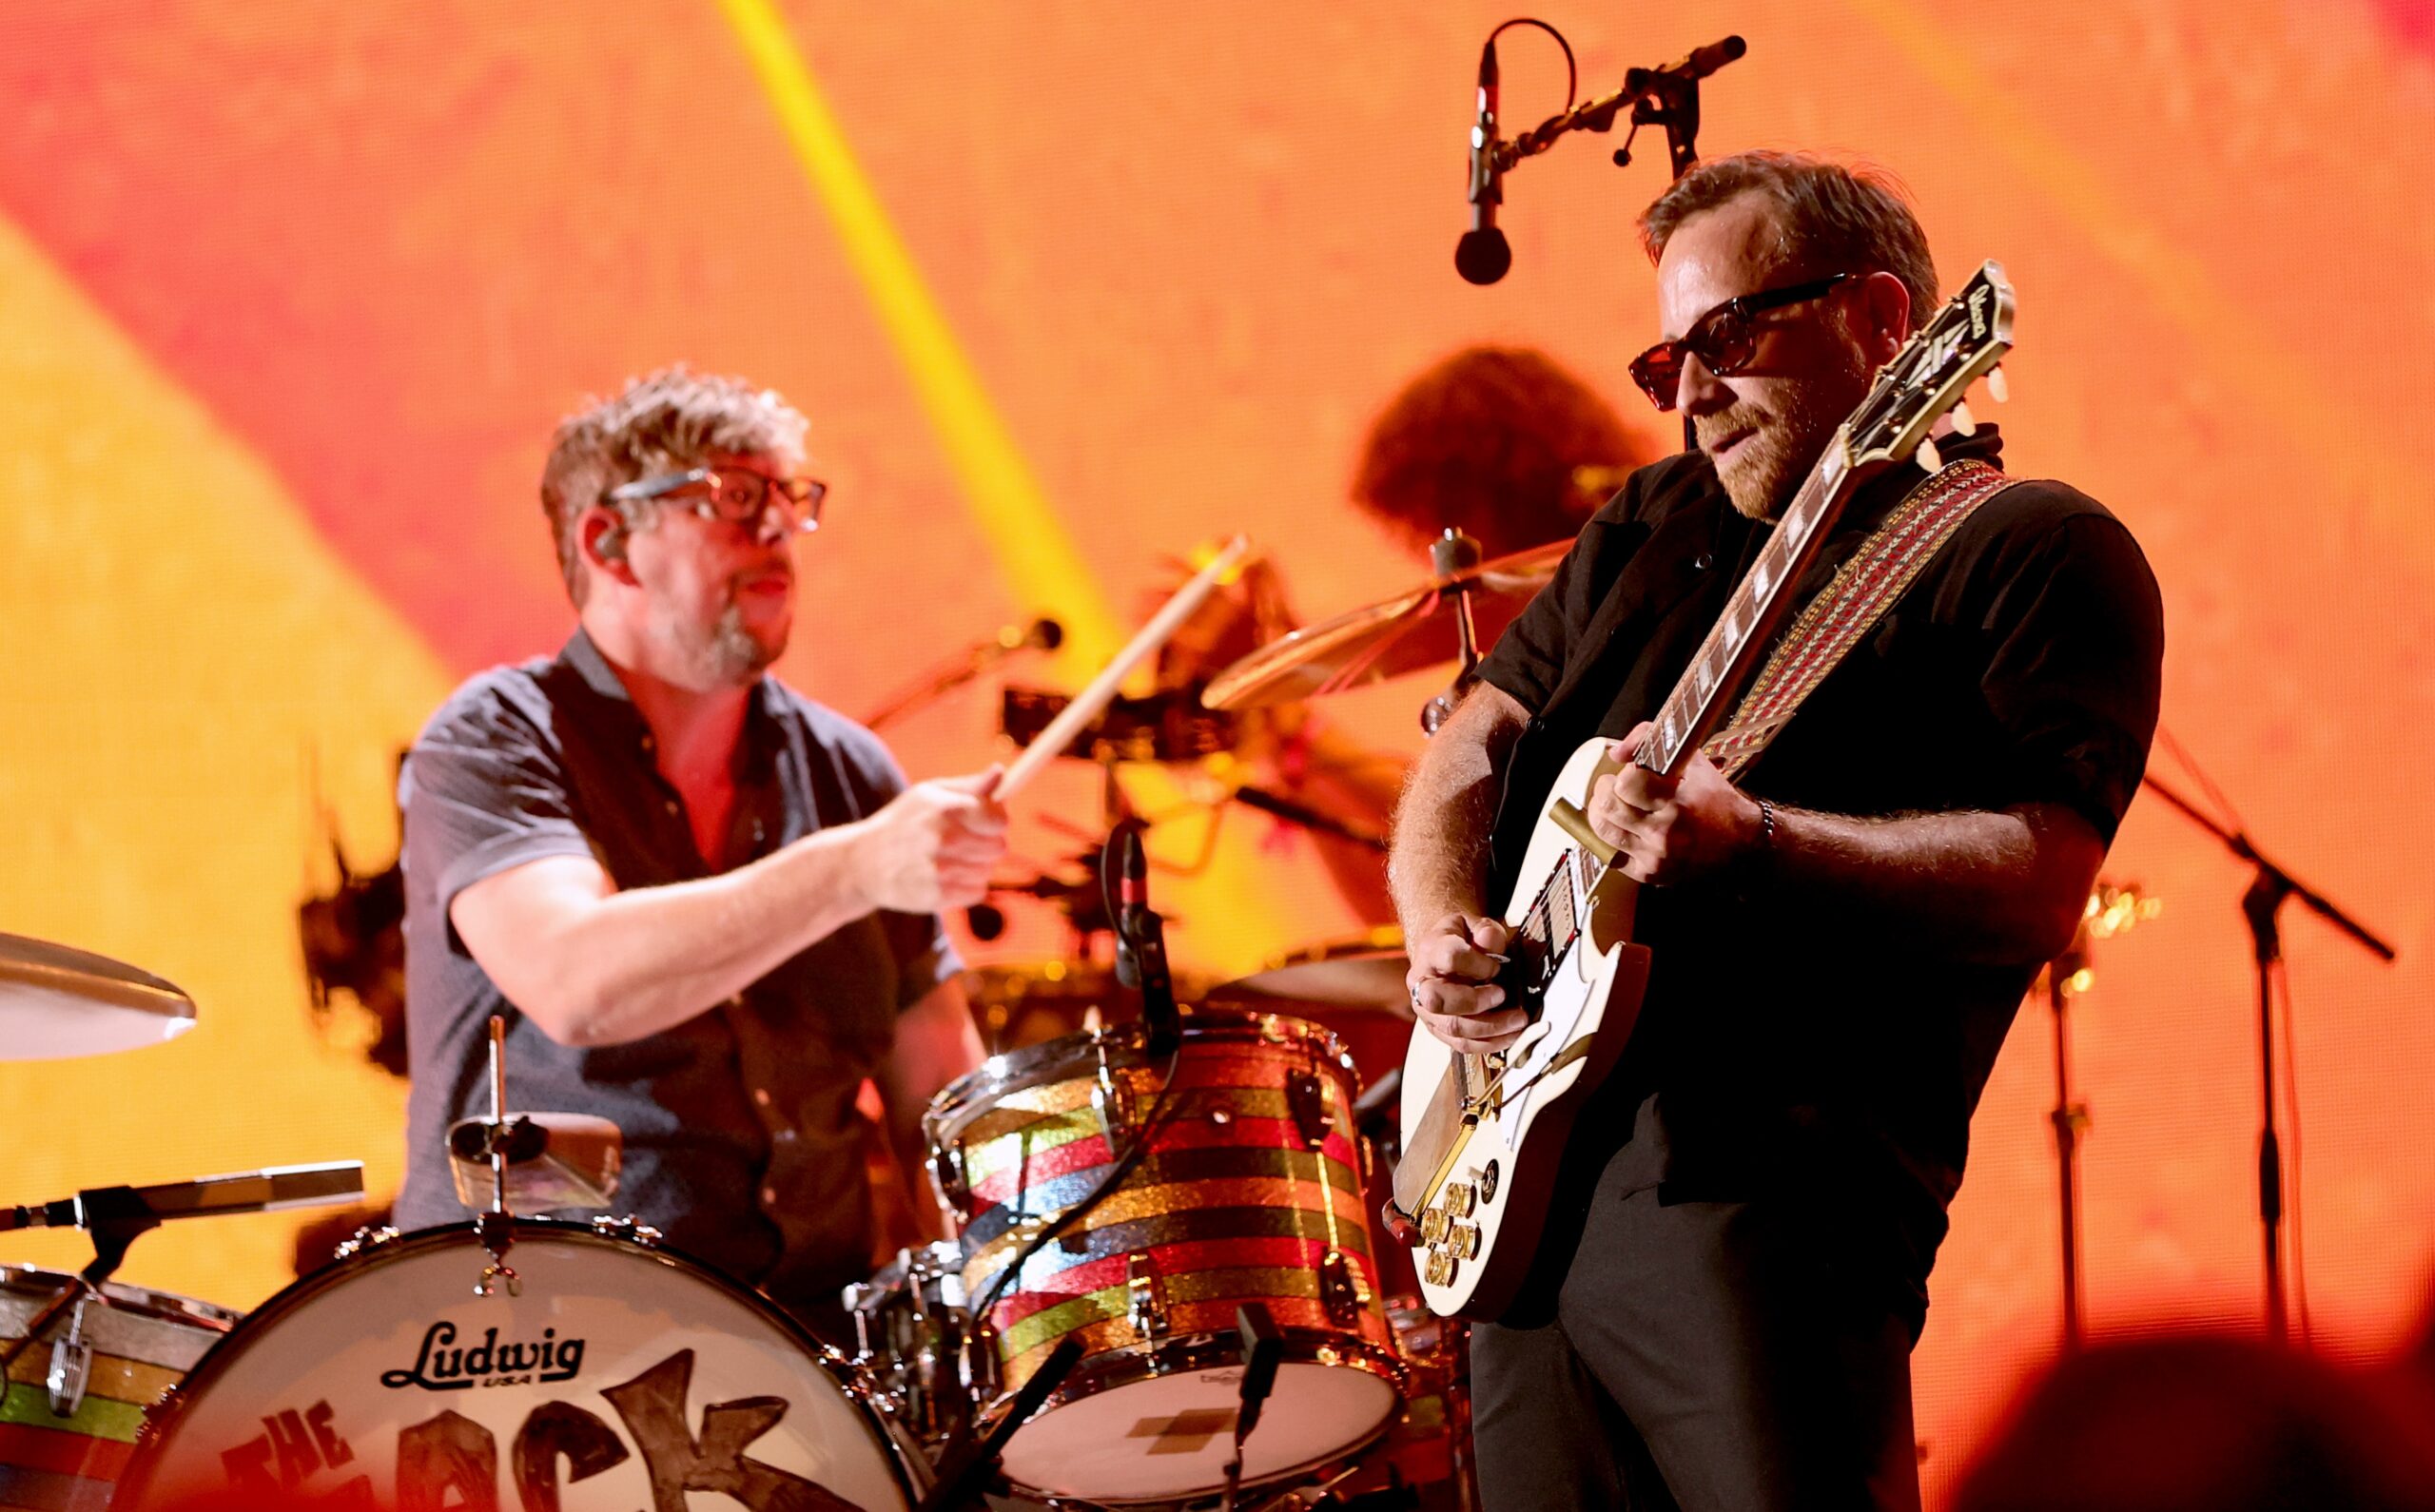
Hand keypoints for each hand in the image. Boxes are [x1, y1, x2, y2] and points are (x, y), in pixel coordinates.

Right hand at [859, 767, 1009, 913]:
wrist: (863, 862)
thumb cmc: (904, 821)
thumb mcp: (930, 794)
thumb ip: (969, 786)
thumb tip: (1000, 772)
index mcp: (945, 809)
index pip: (999, 820)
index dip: (996, 820)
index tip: (985, 820)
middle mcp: (943, 839)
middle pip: (999, 847)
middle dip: (988, 843)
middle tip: (965, 840)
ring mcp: (940, 870)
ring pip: (988, 871)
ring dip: (977, 866)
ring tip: (951, 858)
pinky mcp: (937, 896)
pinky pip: (977, 892)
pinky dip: (967, 886)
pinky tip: (946, 876)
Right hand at [1407, 912, 1527, 1052]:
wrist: (1442, 951)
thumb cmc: (1460, 939)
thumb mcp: (1473, 924)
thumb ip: (1486, 931)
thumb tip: (1490, 941)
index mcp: (1430, 950)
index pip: (1448, 958)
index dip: (1477, 964)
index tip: (1497, 965)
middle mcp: (1421, 982)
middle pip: (1438, 1000)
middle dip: (1476, 1002)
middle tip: (1503, 995)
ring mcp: (1426, 1009)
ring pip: (1452, 1027)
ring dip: (1490, 1028)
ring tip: (1517, 1020)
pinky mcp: (1438, 1028)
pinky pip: (1461, 1045)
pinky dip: (1489, 1043)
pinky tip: (1509, 1035)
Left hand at [1587, 723, 1763, 884]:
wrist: (1742, 845)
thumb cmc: (1714, 798)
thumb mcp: (1692, 759)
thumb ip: (1650, 741)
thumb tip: (1615, 752)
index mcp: (1678, 801)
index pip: (1627, 782)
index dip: (1625, 773)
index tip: (1634, 772)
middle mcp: (1665, 832)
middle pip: (1608, 806)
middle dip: (1606, 790)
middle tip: (1615, 787)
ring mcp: (1656, 856)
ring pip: (1603, 831)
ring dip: (1602, 813)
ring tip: (1616, 805)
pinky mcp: (1650, 874)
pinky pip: (1610, 853)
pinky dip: (1612, 838)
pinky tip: (1625, 828)